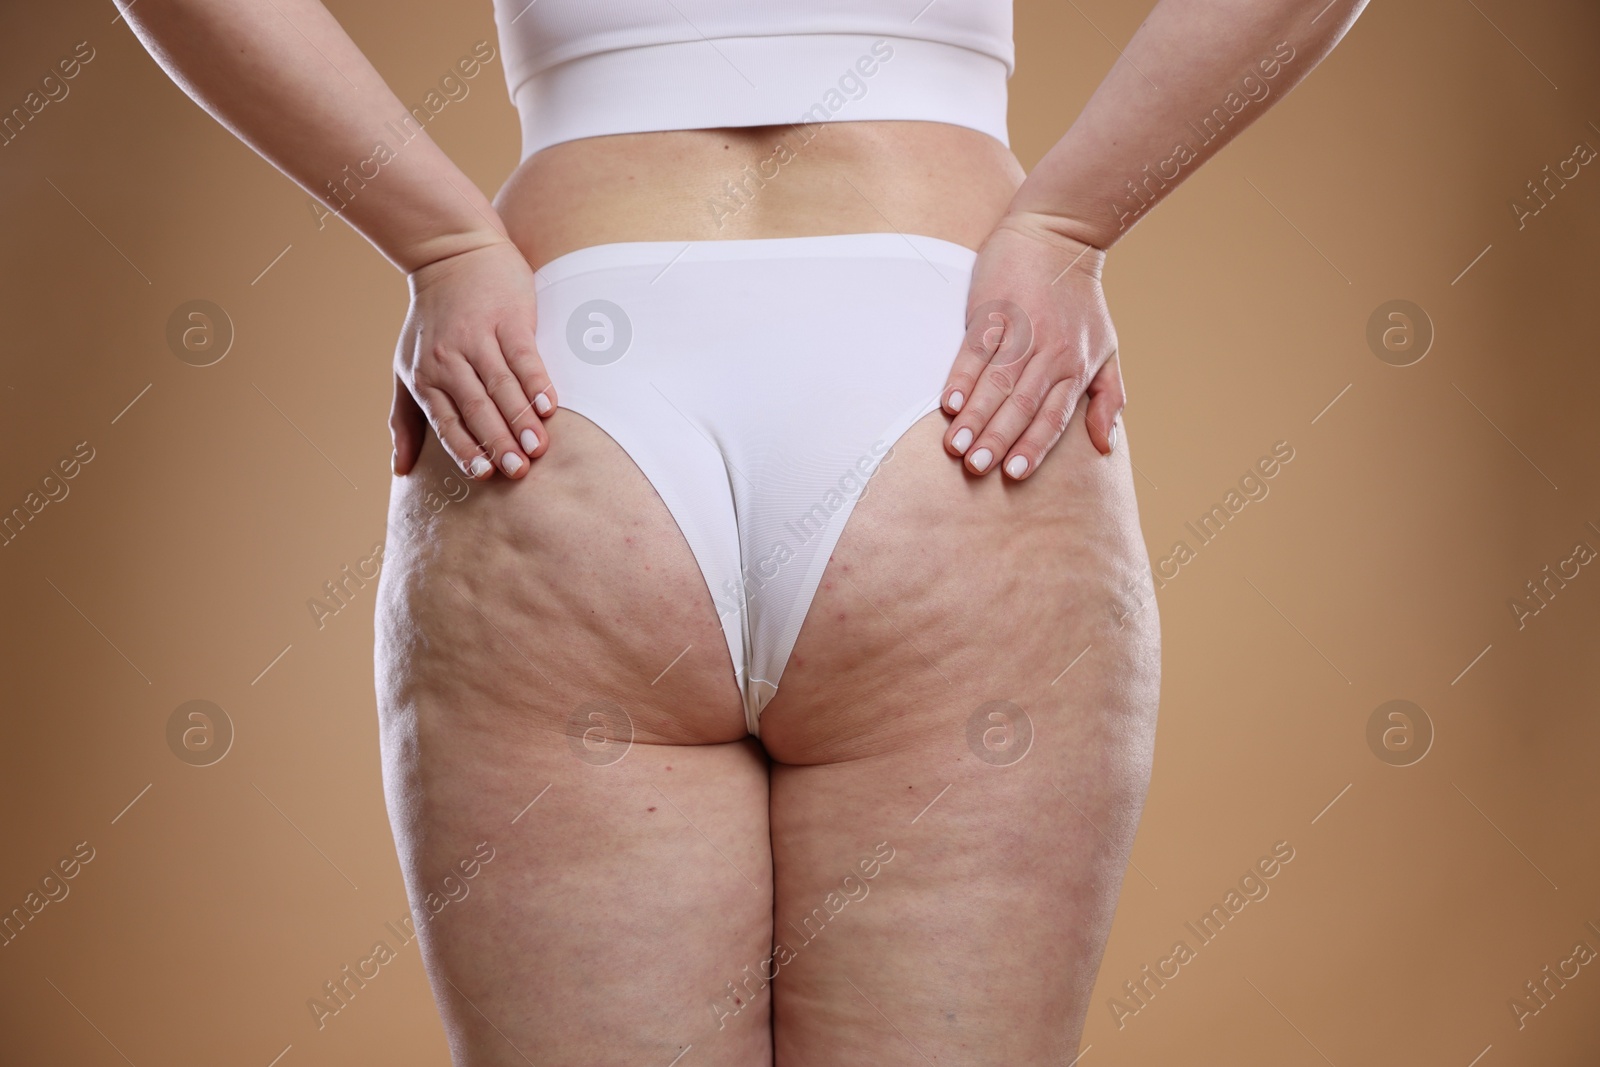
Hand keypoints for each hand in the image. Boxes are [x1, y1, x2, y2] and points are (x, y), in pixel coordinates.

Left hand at [389, 239, 556, 479]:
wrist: (451, 253)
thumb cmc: (431, 319)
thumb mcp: (406, 366)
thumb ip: (405, 419)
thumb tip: (399, 468)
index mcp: (425, 375)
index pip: (446, 420)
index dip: (465, 447)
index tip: (484, 474)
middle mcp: (449, 358)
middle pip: (476, 407)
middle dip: (498, 441)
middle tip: (518, 471)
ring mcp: (479, 336)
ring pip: (502, 385)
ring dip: (521, 418)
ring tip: (538, 447)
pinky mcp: (509, 318)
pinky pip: (525, 356)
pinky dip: (537, 382)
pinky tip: (550, 406)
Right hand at [940, 214, 1123, 478]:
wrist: (1059, 233)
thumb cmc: (1081, 297)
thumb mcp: (1107, 346)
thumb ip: (1108, 396)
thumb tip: (1105, 444)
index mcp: (1075, 366)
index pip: (1053, 416)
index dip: (1033, 446)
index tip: (1013, 473)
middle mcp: (1049, 352)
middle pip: (1021, 404)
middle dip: (998, 438)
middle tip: (978, 468)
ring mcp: (1019, 331)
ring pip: (995, 382)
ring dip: (974, 416)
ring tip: (956, 446)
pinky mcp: (993, 310)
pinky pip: (974, 351)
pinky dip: (960, 378)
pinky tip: (947, 403)